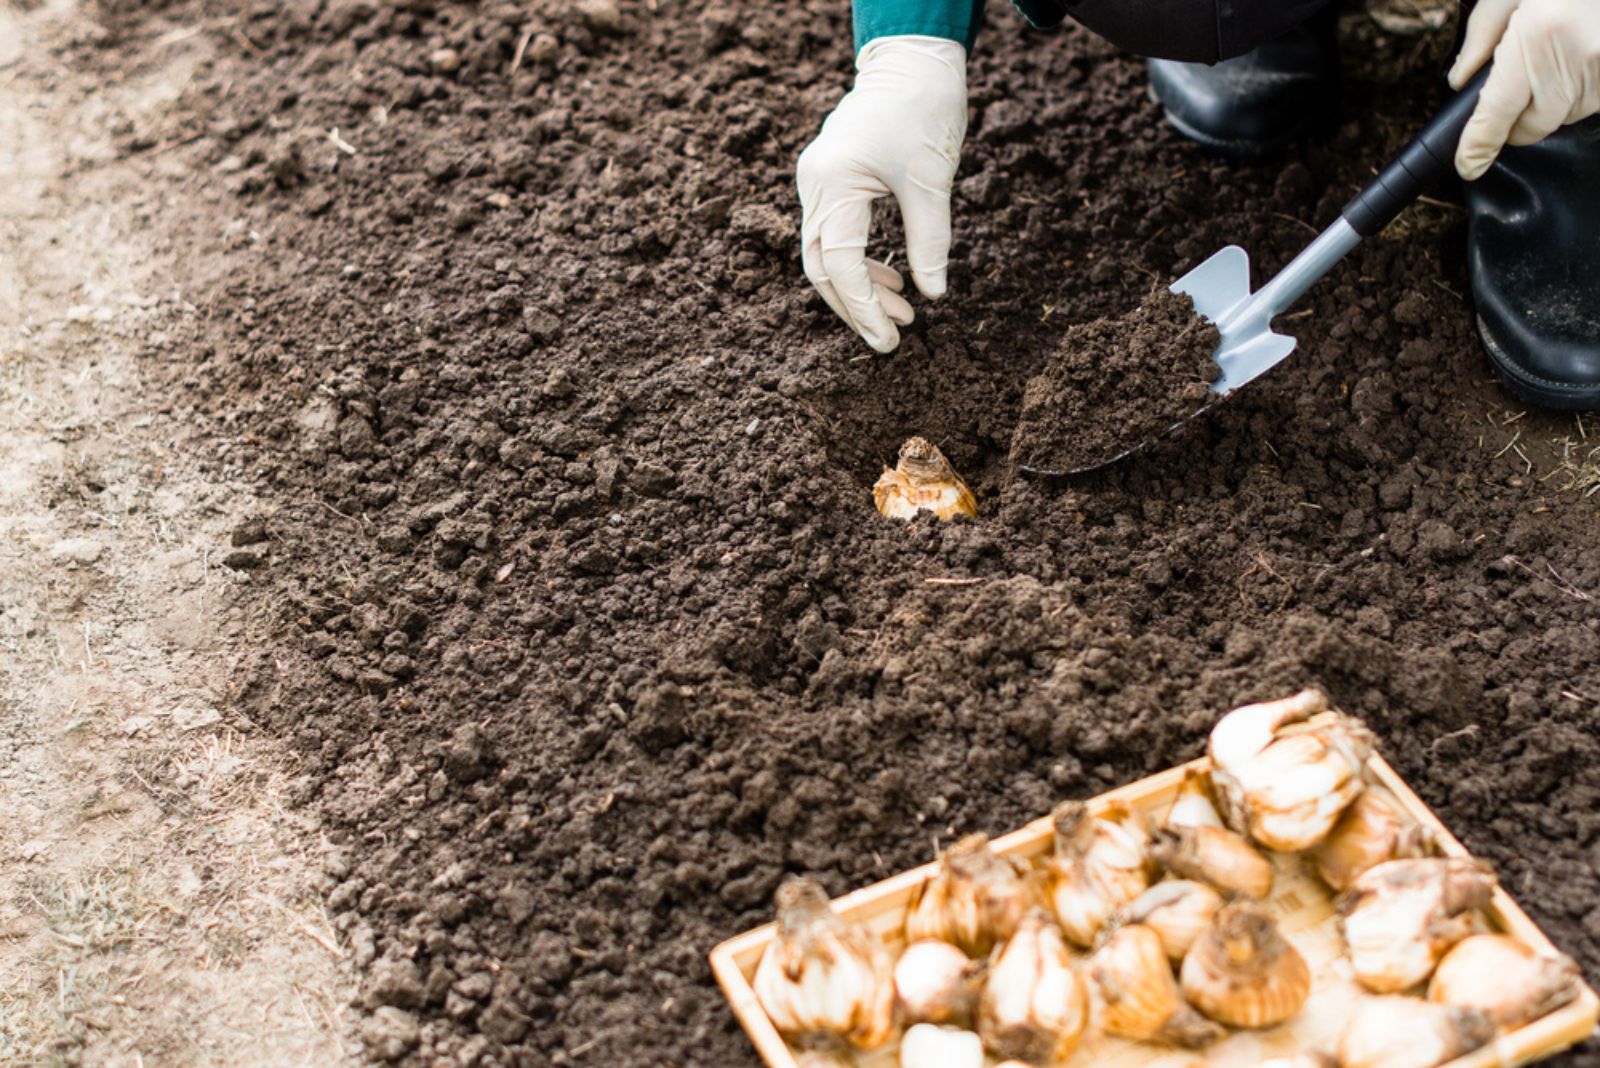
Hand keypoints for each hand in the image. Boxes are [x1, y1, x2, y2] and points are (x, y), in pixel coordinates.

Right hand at [796, 36, 966, 352]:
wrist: (912, 59)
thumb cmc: (924, 108)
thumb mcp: (932, 181)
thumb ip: (930, 241)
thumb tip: (933, 294)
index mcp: (834, 182)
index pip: (839, 264)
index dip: (864, 308)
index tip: (889, 340)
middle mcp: (814, 184)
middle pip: (821, 266)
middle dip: (856, 307)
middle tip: (893, 337)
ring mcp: (817, 180)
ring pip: (825, 253)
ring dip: (861, 287)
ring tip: (905, 312)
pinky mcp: (829, 178)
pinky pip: (835, 233)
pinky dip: (860, 260)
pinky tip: (894, 276)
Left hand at [1450, 0, 1599, 179]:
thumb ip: (1479, 42)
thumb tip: (1459, 83)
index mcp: (1537, 38)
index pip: (1496, 114)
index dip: (1477, 146)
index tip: (1467, 165)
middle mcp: (1575, 58)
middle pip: (1532, 127)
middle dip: (1515, 121)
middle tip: (1513, 91)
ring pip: (1565, 117)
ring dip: (1551, 103)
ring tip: (1553, 58)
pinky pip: (1594, 102)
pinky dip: (1580, 92)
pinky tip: (1576, 58)